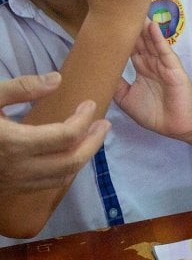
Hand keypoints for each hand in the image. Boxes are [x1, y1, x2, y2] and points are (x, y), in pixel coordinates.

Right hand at [0, 74, 109, 191]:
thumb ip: (21, 88)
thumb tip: (57, 80)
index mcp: (14, 143)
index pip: (65, 136)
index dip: (84, 119)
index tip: (89, 104)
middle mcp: (17, 168)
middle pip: (71, 162)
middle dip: (93, 143)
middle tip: (104, 124)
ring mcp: (12, 183)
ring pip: (60, 178)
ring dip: (82, 158)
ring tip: (93, 138)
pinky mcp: (8, 189)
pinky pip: (44, 185)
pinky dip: (63, 171)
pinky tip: (67, 154)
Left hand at [113, 20, 191, 141]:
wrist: (176, 125)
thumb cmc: (153, 113)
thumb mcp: (126, 100)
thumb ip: (115, 86)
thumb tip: (98, 73)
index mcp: (141, 69)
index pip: (130, 49)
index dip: (121, 39)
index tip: (108, 25)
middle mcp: (151, 63)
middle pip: (140, 42)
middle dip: (132, 28)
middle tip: (120, 11)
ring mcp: (163, 64)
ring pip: (151, 42)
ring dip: (143, 28)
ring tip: (135, 11)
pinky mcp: (173, 68)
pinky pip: (164, 50)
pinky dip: (158, 38)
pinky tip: (152, 26)